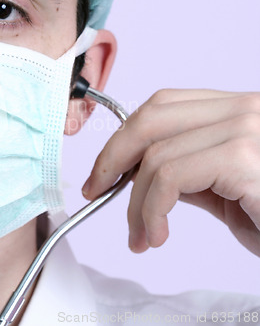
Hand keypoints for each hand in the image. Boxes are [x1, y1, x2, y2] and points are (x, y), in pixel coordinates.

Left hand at [81, 89, 259, 256]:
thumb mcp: (228, 190)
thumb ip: (188, 172)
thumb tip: (139, 174)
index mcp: (237, 110)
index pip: (161, 106)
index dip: (123, 136)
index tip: (104, 169)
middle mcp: (244, 109)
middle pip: (150, 117)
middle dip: (111, 156)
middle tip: (96, 190)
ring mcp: (246, 128)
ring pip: (155, 153)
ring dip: (134, 201)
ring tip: (139, 234)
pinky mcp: (245, 158)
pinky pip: (170, 178)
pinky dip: (151, 209)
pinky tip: (156, 234)